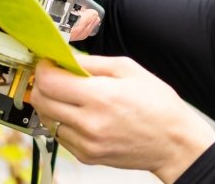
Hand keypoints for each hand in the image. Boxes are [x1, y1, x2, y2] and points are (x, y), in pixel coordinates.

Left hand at [30, 55, 214, 182]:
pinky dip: (63, 122)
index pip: (49, 82)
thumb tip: (66, 58)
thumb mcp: (129, 69)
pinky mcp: (87, 156)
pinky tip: (80, 115)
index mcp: (101, 97)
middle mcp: (90, 123)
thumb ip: (93, 62)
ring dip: (51, 104)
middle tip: (54, 77)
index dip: (44, 68)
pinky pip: (60, 135)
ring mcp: (87, 143)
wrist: (173, 142)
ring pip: (47, 119)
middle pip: (42, 101)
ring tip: (69, 96)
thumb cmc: (158, 106)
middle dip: (42, 84)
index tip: (49, 63)